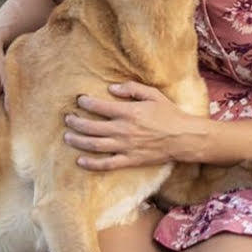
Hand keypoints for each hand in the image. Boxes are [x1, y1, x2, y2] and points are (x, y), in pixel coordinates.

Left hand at [63, 82, 197, 170]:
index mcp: (129, 112)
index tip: (79, 101)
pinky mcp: (129, 160)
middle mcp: (124, 130)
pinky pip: (107, 164)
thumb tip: (112, 87)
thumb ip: (131, 89)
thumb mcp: (153, 94)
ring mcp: (125, 147)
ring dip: (78, 141)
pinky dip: (92, 164)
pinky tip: (80, 161)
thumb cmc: (169, 114)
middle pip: (92, 127)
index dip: (86, 103)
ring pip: (95, 145)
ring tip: (67, 137)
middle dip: (76, 122)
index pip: (100, 107)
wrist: (183, 138)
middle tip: (68, 119)